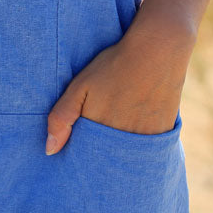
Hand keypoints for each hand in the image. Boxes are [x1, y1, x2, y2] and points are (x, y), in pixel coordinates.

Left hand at [45, 17, 194, 152]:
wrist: (158, 51)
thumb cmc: (113, 66)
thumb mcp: (80, 86)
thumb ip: (62, 118)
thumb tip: (49, 151)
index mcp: (100, 133)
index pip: (86, 160)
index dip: (81, 156)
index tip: (78, 149)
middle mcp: (123, 142)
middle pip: (107, 162)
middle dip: (100, 158)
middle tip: (100, 137)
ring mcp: (145, 140)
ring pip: (127, 158)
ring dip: (119, 153)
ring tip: (117, 128)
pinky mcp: (164, 134)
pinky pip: (147, 150)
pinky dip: (138, 145)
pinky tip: (135, 126)